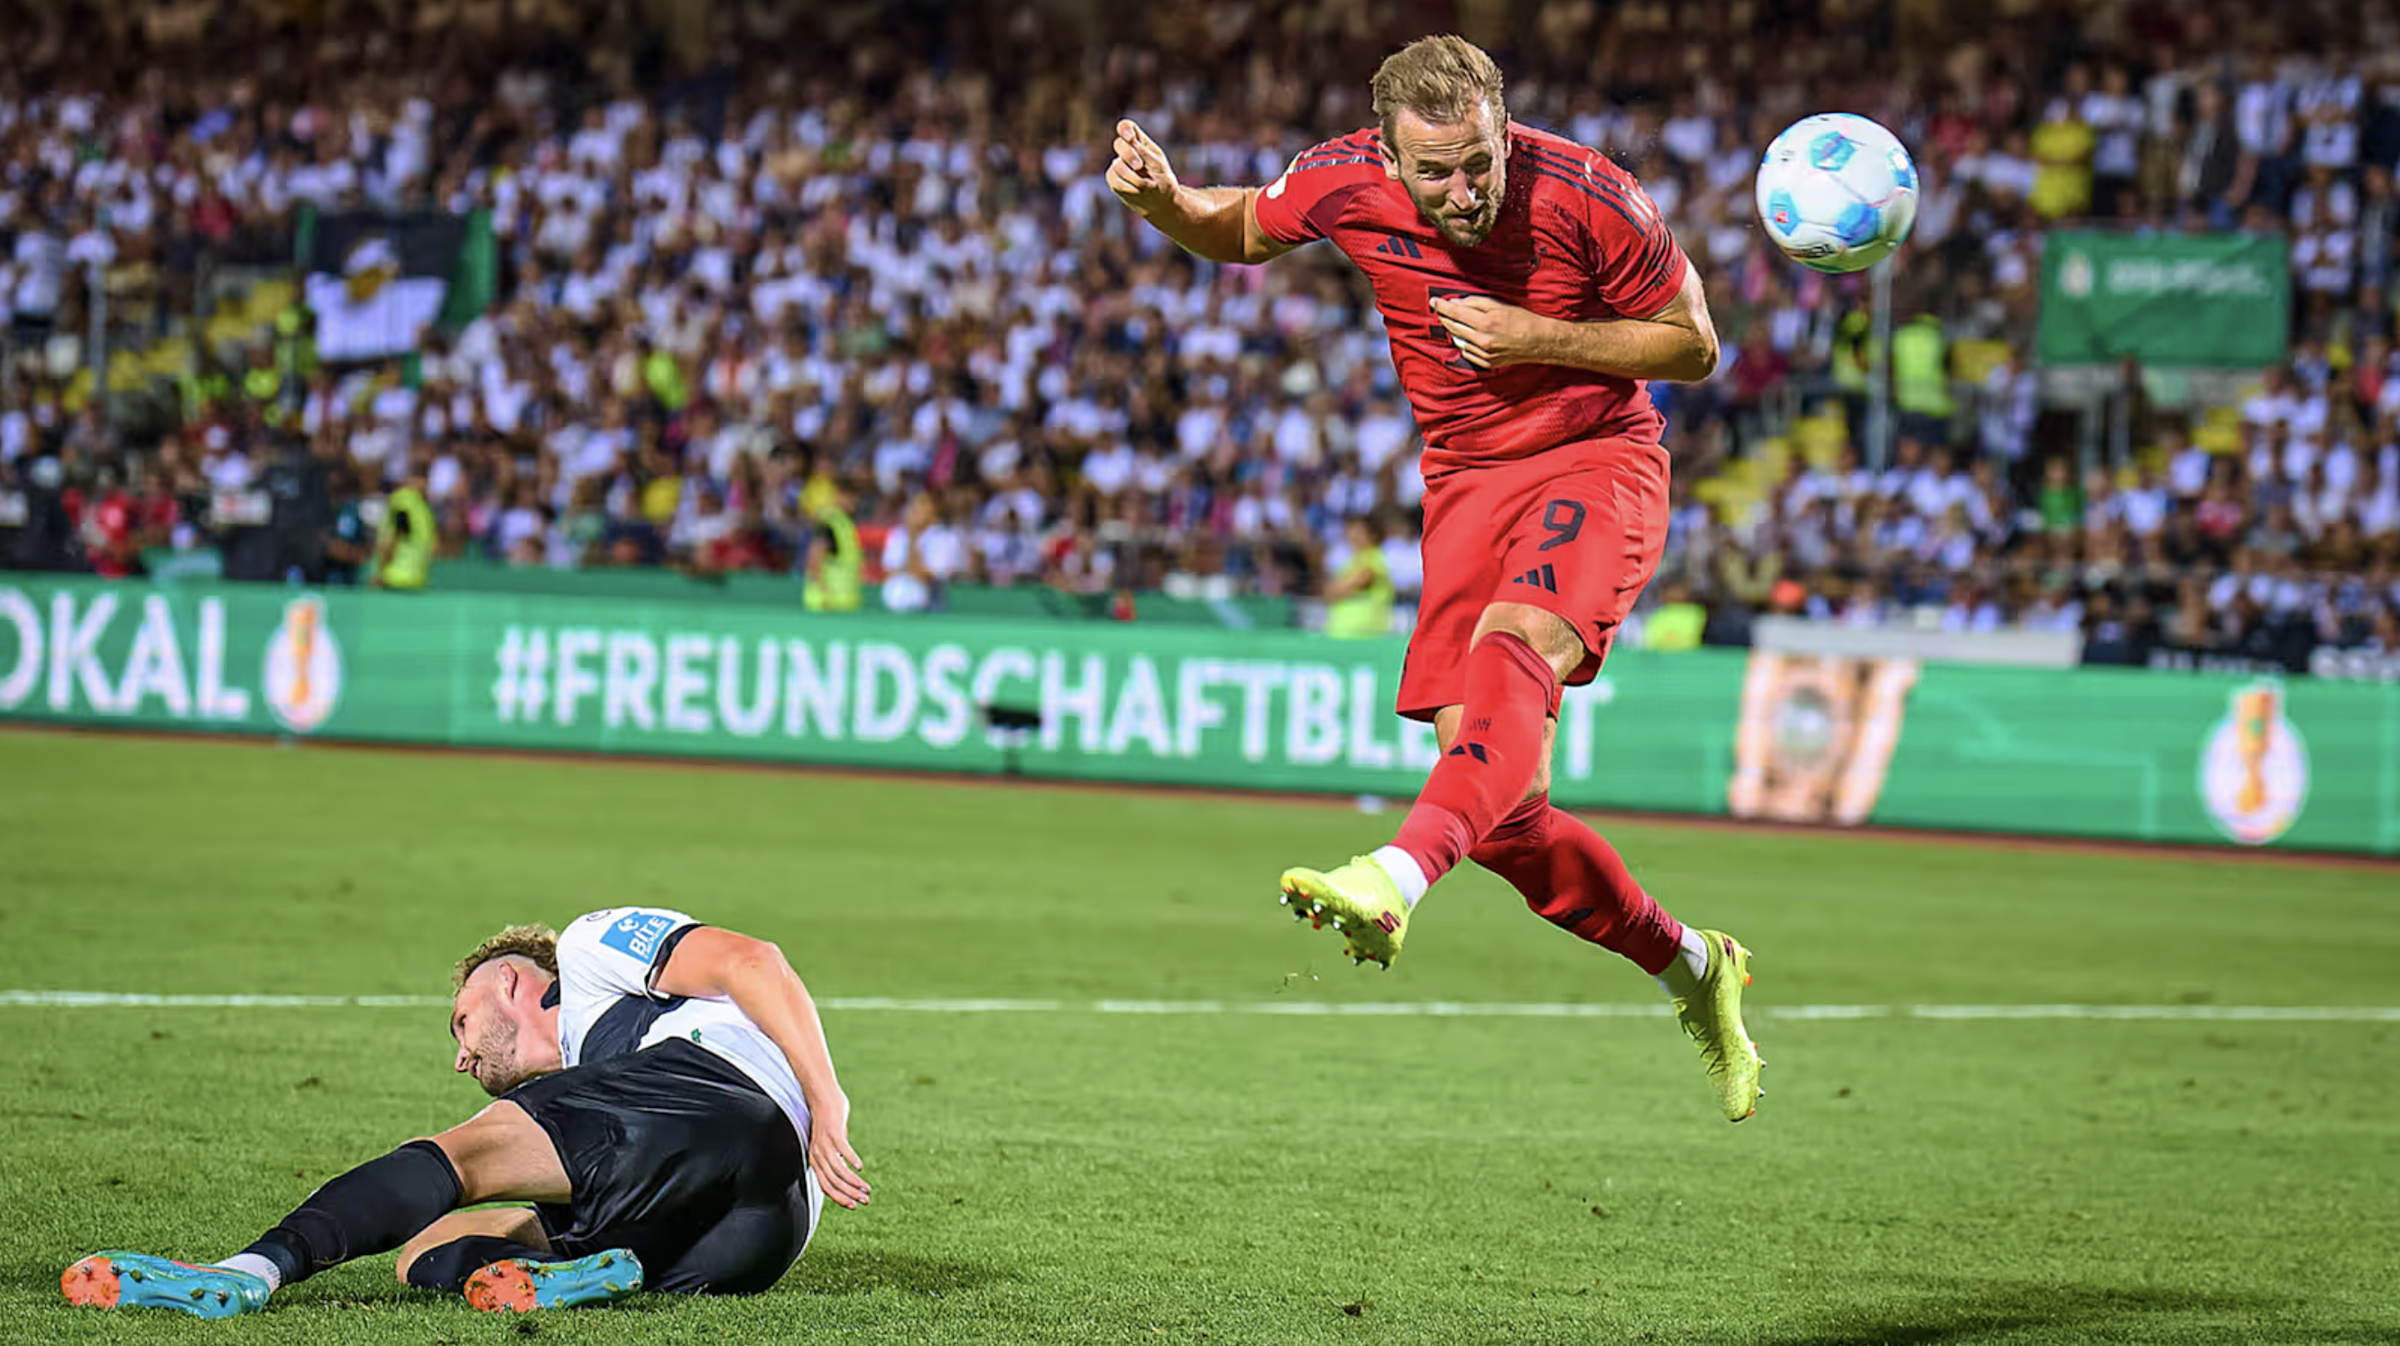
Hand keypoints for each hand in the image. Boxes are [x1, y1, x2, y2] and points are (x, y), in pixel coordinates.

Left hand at [808, 1091, 870, 1208]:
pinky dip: (851, 1159)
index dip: (839, 1198)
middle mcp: (817, 1154)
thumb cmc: (828, 1119)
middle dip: (849, 1194)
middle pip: (833, 1181)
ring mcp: (824, 1144)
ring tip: (866, 1188)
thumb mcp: (830, 1142)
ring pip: (838, 1170)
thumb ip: (836, 1155)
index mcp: (815, 1160)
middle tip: (864, 1201)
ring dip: (853, 1181)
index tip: (853, 1205)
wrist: (822, 1096)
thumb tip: (846, 1166)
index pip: (825, 1187)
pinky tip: (860, 1167)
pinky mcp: (833, 1132)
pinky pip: (842, 1150)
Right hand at [1105, 118, 1179, 217]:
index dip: (1125, 129)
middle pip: (1119, 144)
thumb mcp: (1158, 164)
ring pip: (1117, 165)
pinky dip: (1128, 186)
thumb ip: (1144, 152)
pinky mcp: (1114, 180)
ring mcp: (1119, 165)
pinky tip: (1138, 190)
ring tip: (1148, 185)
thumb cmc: (1163, 181)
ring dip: (1133, 177)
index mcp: (1140, 142)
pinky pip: (1114, 180)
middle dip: (1129, 155)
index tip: (1130, 138)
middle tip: (1139, 166)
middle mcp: (1127, 152)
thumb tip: (1131, 143)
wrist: (1162, 203)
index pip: (1126, 127)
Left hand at [1430, 295, 1555, 369]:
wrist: (1539, 341)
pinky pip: (1468, 353)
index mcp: (1486, 322)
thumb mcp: (1500, 306)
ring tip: (1460, 323)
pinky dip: (1466, 344)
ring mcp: (1484, 354)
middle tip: (1441, 311)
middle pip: (1454, 328)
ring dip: (1456, 331)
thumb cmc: (1522, 320)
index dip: (1442, 306)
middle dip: (1445, 318)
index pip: (1456, 313)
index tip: (1434, 302)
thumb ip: (1476, 303)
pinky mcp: (1487, 363)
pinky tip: (1472, 337)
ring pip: (1459, 341)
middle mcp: (1482, 340)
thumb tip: (1456, 303)